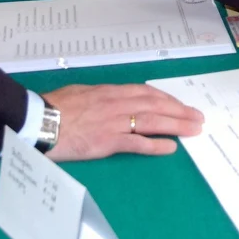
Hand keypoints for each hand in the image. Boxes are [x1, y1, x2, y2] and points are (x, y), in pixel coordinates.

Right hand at [41, 84, 203, 159]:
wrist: (40, 120)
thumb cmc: (55, 107)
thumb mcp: (81, 93)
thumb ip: (100, 96)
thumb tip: (109, 98)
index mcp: (110, 91)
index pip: (146, 92)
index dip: (166, 99)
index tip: (180, 105)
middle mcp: (117, 104)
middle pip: (156, 105)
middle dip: (180, 111)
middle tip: (198, 117)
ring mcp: (114, 122)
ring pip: (153, 121)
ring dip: (177, 125)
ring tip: (194, 130)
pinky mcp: (108, 141)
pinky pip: (138, 142)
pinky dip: (157, 145)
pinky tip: (171, 147)